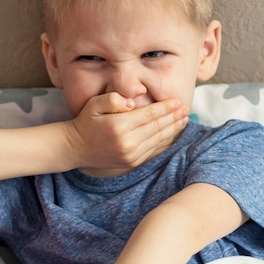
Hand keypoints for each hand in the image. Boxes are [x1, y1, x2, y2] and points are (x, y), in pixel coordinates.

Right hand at [66, 92, 188, 169]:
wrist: (76, 148)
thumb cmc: (86, 122)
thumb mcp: (94, 105)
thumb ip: (113, 99)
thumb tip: (131, 102)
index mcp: (119, 127)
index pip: (149, 115)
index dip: (165, 108)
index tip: (178, 101)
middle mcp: (127, 143)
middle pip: (157, 128)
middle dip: (174, 118)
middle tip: (186, 109)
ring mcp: (131, 156)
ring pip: (159, 140)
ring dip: (174, 130)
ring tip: (184, 120)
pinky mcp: (132, 163)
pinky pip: (154, 151)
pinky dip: (166, 142)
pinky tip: (174, 134)